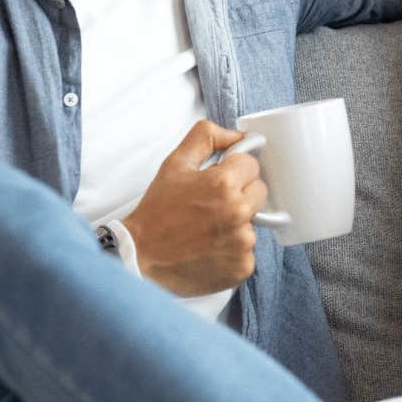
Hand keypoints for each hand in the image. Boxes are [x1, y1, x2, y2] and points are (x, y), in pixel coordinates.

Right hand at [123, 120, 267, 296]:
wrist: (141, 256)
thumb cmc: (157, 211)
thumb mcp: (176, 164)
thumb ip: (206, 138)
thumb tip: (239, 135)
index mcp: (223, 183)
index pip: (251, 165)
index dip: (233, 171)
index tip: (216, 182)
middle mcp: (237, 212)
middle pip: (259, 192)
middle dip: (239, 194)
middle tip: (211, 205)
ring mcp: (242, 242)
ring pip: (254, 222)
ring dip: (236, 223)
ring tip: (207, 229)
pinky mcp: (242, 266)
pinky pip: (248, 250)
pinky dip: (233, 250)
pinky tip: (210, 248)